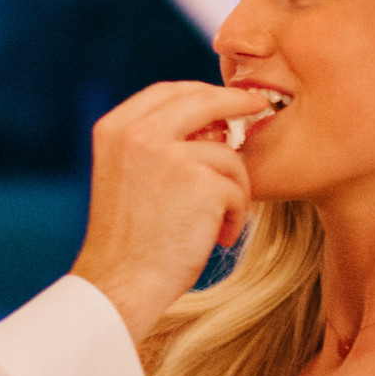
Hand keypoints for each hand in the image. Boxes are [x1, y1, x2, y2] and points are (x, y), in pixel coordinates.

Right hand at [69, 83, 267, 338]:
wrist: (122, 284)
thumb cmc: (130, 240)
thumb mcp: (127, 174)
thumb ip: (155, 142)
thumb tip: (214, 122)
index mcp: (116, 128)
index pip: (167, 91)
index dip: (202, 92)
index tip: (226, 98)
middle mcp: (138, 132)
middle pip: (203, 100)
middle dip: (237, 102)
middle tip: (259, 108)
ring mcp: (169, 154)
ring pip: (228, 154)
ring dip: (233, 189)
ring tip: (218, 223)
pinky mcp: (200, 180)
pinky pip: (238, 187)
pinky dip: (236, 214)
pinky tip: (218, 237)